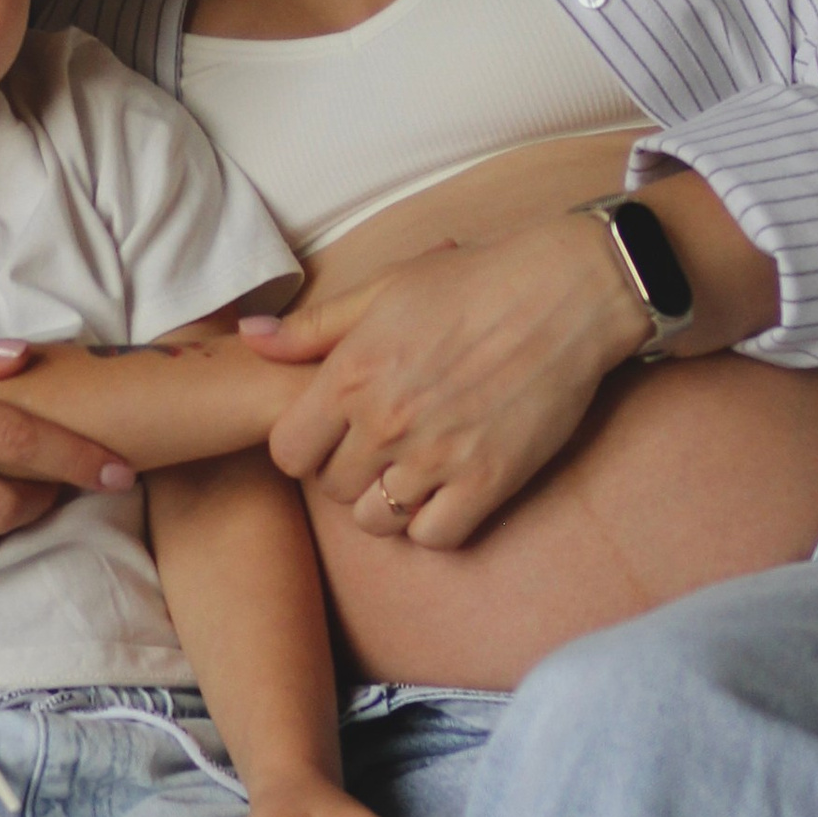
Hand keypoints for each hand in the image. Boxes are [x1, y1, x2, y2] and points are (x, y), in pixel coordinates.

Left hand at [239, 219, 647, 543]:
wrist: (567, 293)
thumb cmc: (475, 281)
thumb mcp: (385, 288)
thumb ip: (313, 327)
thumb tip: (250, 339)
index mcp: (352, 375)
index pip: (288, 452)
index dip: (304, 447)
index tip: (331, 433)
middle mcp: (386, 423)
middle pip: (331, 489)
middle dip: (347, 472)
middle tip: (379, 446)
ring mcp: (437, 458)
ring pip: (376, 521)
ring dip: (385, 503)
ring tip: (410, 471)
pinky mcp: (488, 481)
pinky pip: (434, 536)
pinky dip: (433, 522)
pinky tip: (445, 491)